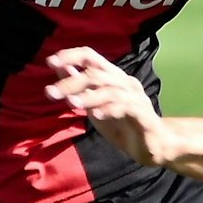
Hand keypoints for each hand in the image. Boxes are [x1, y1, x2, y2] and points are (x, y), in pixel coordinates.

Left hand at [45, 47, 167, 165]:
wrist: (152, 146)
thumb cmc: (122, 124)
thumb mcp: (95, 105)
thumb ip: (80, 88)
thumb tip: (61, 69)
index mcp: (113, 77)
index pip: (91, 56)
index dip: (71, 56)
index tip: (50, 62)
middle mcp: (125, 82)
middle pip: (97, 73)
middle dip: (71, 82)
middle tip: (50, 92)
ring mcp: (136, 97)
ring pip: (109, 90)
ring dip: (88, 96)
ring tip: (71, 104)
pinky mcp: (143, 115)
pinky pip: (125, 107)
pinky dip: (109, 109)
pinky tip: (95, 115)